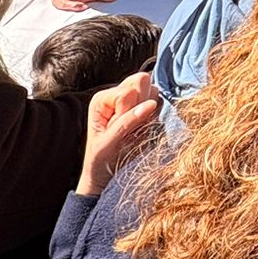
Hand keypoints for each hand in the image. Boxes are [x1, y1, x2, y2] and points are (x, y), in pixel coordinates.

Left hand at [76, 72, 159, 195]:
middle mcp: (116, 95)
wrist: (103, 178)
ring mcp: (131, 101)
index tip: (118, 130)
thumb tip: (151, 104)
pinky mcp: (143, 108)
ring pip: (152, 89)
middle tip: (131, 126)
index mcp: (102, 99)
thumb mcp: (108, 144)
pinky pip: (158, 101)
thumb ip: (127, 123)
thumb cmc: (99, 162)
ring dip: (149, 111)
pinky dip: (155, 115)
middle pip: (141, 81)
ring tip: (135, 129)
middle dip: (141, 103)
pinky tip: (143, 128)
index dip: (127, 111)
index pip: (127, 91)